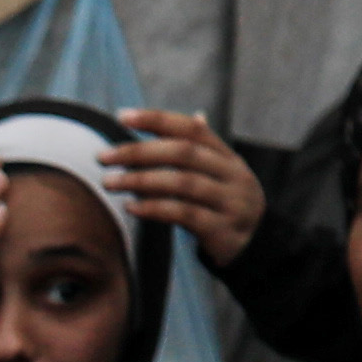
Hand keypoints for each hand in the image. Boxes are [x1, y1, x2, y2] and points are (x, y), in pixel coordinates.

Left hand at [97, 105, 262, 262]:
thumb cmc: (225, 205)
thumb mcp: (220, 175)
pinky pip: (185, 215)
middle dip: (139, 151)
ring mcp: (230, 201)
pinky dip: (155, 208)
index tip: (123, 117)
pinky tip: (131, 206)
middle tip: (104, 157)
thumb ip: (204, 151)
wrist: (257, 246)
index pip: (191, 129)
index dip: (157, 120)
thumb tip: (196, 115)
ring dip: (141, 180)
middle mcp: (232, 173)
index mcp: (227, 156)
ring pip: (183, 183)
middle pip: (183, 153)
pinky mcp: (222, 229)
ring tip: (110, 182)